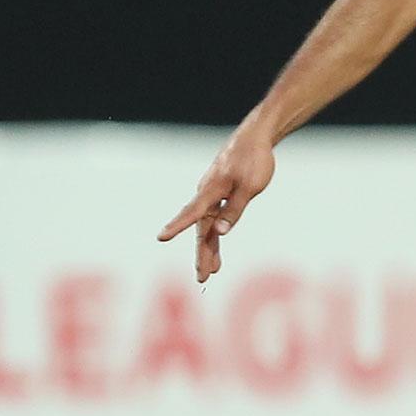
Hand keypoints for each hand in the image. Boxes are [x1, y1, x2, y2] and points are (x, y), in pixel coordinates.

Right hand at [158, 128, 275, 282]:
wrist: (254, 138)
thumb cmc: (253, 160)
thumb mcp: (249, 187)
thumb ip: (234, 210)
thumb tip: (220, 232)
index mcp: (211, 191)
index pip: (192, 213)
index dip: (177, 226)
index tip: (161, 237)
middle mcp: (207, 194)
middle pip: (201, 228)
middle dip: (202, 253)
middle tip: (202, 278)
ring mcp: (212, 195)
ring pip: (207, 225)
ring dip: (209, 247)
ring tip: (211, 271)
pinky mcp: (219, 194)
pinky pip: (214, 218)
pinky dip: (215, 233)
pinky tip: (215, 245)